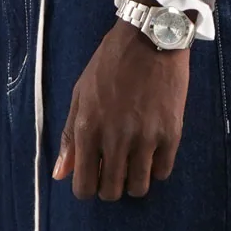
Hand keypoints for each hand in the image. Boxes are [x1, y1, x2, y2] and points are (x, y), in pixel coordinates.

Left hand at [53, 19, 189, 200]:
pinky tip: (152, 151)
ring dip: (134, 181)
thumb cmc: (110, 64)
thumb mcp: (80, 94)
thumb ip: (69, 137)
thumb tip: (60, 175)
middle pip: (112, 192)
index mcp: (87, 128)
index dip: (87, 188)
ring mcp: (145, 138)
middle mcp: (115, 138)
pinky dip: (156, 167)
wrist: (151, 38)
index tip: (94, 176)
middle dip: (110, 186)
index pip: (84, 186)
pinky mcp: (171, 134)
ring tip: (134, 162)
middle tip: (115, 169)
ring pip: (139, 188)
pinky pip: (163, 172)